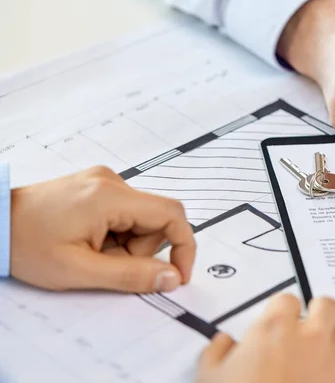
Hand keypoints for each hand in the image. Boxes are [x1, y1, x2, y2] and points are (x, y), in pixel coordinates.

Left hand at [9, 166, 195, 291]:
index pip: (172, 215)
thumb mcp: (79, 270)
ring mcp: (104, 182)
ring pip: (140, 219)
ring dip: (126, 244)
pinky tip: (88, 240)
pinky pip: (125, 214)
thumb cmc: (25, 244)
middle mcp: (112, 181)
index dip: (184, 246)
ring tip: (90, 252)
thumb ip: (131, 276)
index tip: (178, 274)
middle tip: (106, 265)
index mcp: (110, 197)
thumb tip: (171, 277)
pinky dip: (116, 234)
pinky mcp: (97, 187)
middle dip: (140, 250)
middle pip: (155, 220)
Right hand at [196, 294, 334, 382]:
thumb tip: (223, 343)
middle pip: (327, 305)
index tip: (281, 321)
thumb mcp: (210, 377)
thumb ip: (216, 352)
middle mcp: (311, 337)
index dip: (284, 310)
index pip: (287, 300)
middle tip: (313, 326)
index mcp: (274, 329)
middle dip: (320, 313)